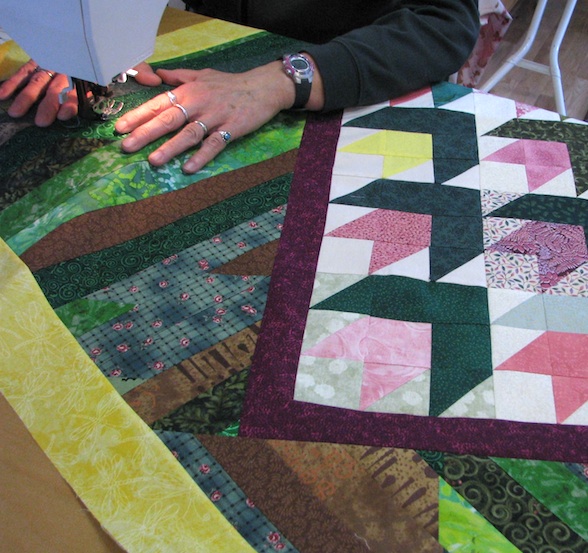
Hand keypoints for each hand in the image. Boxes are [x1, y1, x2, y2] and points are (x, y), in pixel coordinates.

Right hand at [0, 60, 161, 125]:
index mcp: (88, 72)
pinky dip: (13, 83)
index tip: (65, 115)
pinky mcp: (39, 63)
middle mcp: (68, 69)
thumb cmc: (112, 54)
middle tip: (42, 122)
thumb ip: (138, 70)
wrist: (95, 32)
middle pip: (55, 87)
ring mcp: (52, 66)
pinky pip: (24, 71)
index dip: (71, 102)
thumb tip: (154, 80)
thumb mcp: (126, 61)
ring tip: (18, 113)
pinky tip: (4, 96)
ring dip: (27, 96)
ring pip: (37, 80)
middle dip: (47, 104)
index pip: (78, 89)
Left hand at [114, 61, 299, 173]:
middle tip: (126, 146)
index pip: (157, 104)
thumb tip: (157, 74)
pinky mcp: (231, 129)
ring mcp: (214, 117)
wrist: (263, 87)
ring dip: (170, 148)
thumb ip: (179, 77)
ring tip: (153, 160)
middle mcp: (198, 103)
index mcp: (188, 91)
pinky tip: (188, 168)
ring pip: (188, 133)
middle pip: (168, 119)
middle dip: (146, 133)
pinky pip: (214, 144)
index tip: (119, 128)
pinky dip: (201, 156)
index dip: (138, 116)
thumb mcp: (203, 75)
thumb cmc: (230, 84)